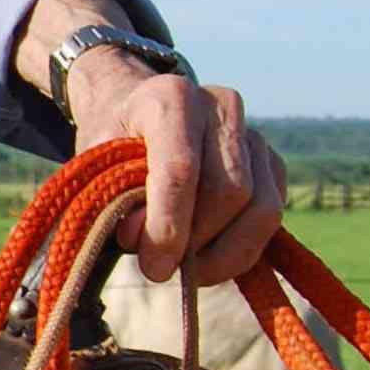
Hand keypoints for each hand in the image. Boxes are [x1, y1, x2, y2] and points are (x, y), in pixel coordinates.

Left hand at [64, 51, 287, 286]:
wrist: (137, 113)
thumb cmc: (113, 144)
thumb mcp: (97, 166)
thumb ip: (116, 200)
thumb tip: (143, 240)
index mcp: (170, 99)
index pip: (179, 169)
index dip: (169, 226)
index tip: (154, 268)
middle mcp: (220, 107)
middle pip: (229, 191)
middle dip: (198, 243)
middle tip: (164, 268)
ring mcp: (253, 132)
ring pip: (263, 209)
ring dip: (227, 254)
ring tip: (189, 270)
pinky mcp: (272, 161)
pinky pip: (272, 216)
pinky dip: (244, 247)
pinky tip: (210, 255)